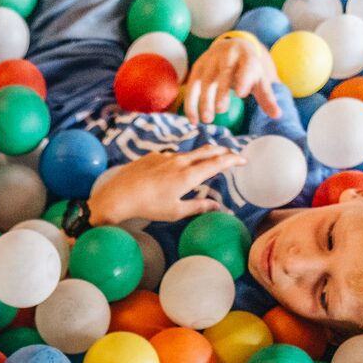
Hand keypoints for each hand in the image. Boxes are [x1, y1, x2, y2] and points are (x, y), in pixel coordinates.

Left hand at [89, 144, 244, 223]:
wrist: (119, 195)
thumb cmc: (149, 207)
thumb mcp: (175, 212)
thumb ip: (198, 207)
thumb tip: (217, 206)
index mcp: (188, 175)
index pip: (217, 163)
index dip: (233, 160)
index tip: (243, 160)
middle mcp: (179, 161)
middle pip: (207, 150)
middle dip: (222, 150)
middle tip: (232, 154)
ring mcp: (165, 156)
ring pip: (189, 152)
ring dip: (202, 155)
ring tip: (207, 160)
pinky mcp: (152, 155)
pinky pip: (171, 156)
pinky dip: (180, 160)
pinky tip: (175, 170)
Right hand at [185, 35, 281, 122]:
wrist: (230, 46)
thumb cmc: (247, 68)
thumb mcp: (258, 79)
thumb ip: (266, 97)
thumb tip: (277, 115)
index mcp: (246, 57)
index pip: (245, 68)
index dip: (243, 80)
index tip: (241, 94)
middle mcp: (227, 56)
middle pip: (223, 74)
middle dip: (221, 92)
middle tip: (220, 111)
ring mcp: (210, 62)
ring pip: (205, 81)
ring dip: (204, 101)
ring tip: (207, 120)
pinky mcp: (197, 68)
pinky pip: (192, 87)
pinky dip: (191, 104)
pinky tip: (194, 120)